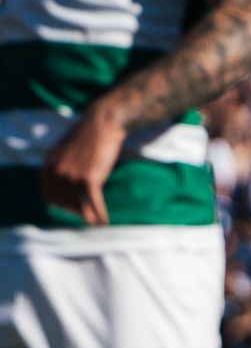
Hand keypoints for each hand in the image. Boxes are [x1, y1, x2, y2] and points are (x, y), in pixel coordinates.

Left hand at [40, 106, 125, 225]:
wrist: (101, 123)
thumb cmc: (86, 137)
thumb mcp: (65, 152)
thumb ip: (59, 167)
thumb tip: (62, 184)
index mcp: (48, 167)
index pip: (51, 198)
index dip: (63, 206)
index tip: (75, 209)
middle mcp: (57, 173)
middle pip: (64, 204)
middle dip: (76, 211)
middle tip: (88, 214)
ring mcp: (72, 176)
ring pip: (78, 206)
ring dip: (88, 217)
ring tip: (97, 223)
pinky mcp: (90, 178)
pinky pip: (93, 203)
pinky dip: (99, 215)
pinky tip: (104, 223)